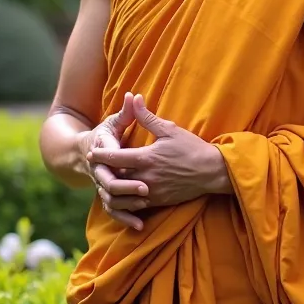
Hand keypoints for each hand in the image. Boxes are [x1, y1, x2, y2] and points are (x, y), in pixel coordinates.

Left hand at [88, 94, 231, 217]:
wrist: (212, 172)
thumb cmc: (191, 148)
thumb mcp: (169, 129)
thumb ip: (147, 117)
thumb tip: (134, 98)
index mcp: (147, 158)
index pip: (116, 158)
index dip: (101, 155)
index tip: (92, 152)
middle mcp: (146, 177)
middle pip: (116, 178)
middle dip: (104, 173)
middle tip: (94, 167)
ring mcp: (152, 192)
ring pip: (123, 195)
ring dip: (113, 189)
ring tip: (105, 182)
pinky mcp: (159, 201)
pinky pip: (136, 205)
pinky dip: (126, 201)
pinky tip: (122, 195)